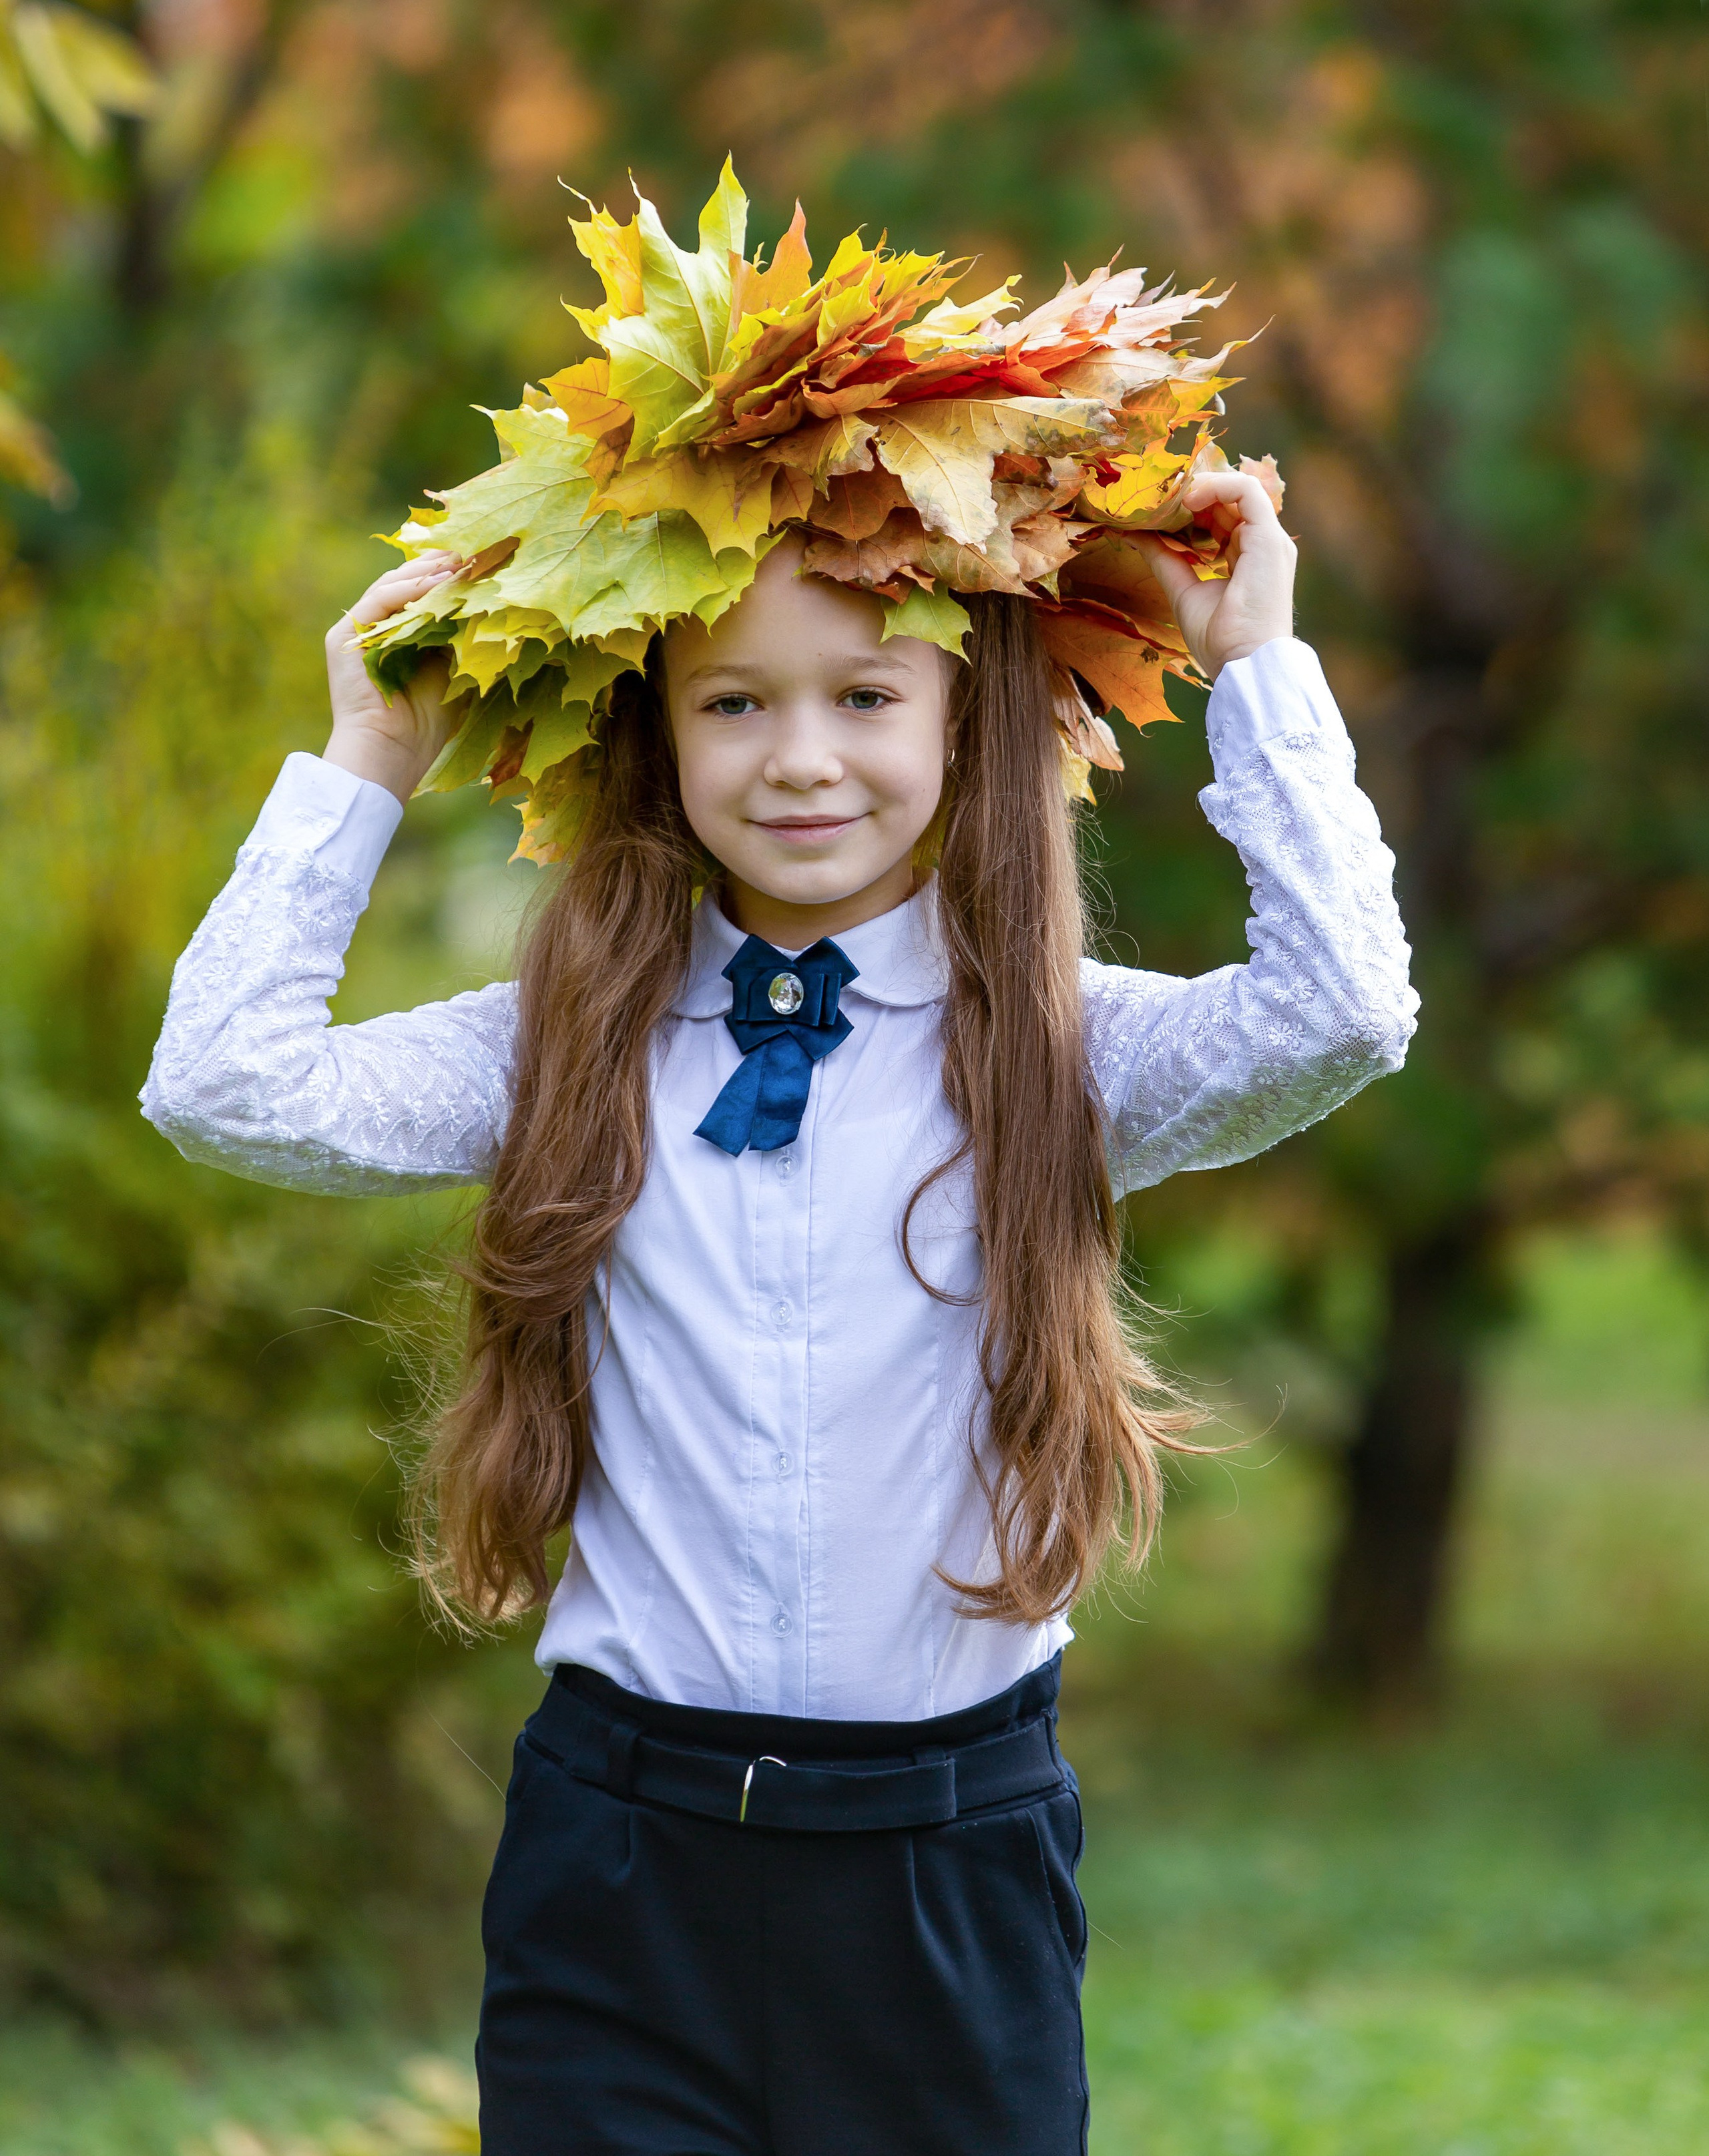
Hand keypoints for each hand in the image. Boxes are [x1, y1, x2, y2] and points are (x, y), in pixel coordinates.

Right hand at [323, 552, 463, 802]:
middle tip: (475, 549)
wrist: (390, 756)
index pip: (425, 594)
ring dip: (428, 571)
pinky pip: (377, 600)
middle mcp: (377, 630)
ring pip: (393, 585)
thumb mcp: (453, 673)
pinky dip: (407, 588)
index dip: (452, 577)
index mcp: (401, 637)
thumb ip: (461, 638)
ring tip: (460, 560)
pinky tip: (437, 581)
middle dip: (441, 565)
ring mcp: (358, 632)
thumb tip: (488, 603)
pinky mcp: (344, 638)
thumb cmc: (425, 727)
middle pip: (408, 583)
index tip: (485, 561)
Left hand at [1136, 468, 1296, 682]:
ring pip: (1238, 490)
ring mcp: (1269, 540)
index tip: (1160, 510)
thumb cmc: (1219, 640)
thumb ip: (1164, 558)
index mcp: (1247, 558)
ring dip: (1201, 487)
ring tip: (1170, 498)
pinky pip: (1246, 490)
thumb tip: (1133, 534)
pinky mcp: (1269, 538)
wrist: (1244, 664)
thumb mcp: (1183, 589)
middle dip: (1193, 494)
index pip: (1223, 517)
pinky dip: (1216, 485)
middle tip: (1159, 498)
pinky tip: (1189, 499)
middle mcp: (1262, 545)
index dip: (1193, 507)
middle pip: (1229, 501)